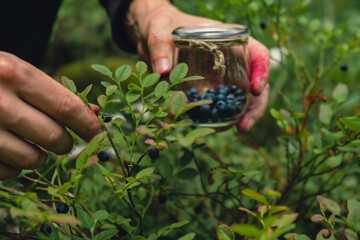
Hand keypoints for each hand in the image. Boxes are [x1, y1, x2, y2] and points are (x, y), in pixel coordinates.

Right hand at [0, 52, 100, 179]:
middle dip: (65, 143)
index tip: (100, 135)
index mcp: (13, 73)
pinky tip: (6, 149)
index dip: (89, 125)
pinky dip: (15, 167)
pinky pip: (9, 173)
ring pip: (34, 160)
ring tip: (30, 142)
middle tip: (61, 140)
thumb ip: (53, 94)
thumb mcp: (17, 73)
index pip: (67, 107)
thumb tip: (94, 114)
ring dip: (40, 156)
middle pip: (55, 137)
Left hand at [127, 0, 269, 131]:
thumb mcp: (159, 30)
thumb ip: (159, 46)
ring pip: (242, 98)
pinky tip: (213, 128)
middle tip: (245, 125)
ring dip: (242, 116)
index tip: (255, 89)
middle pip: (255, 82)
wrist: (153, 39)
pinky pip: (219, 105)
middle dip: (255, 105)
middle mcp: (231, 61)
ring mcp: (222, 78)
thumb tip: (163, 70)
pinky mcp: (208, 90)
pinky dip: (219, 118)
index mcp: (230, 40)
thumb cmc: (162, 26)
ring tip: (237, 130)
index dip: (262, 71)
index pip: (257, 54)